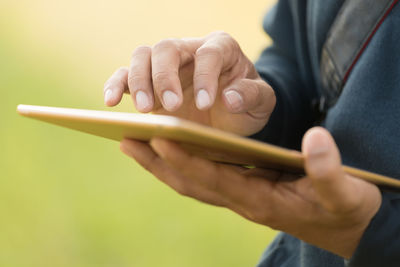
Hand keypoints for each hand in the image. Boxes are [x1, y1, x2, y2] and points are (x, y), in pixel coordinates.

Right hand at [103, 31, 274, 135]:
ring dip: (138, 81)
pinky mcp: (148, 83)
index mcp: (221, 48)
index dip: (206, 77)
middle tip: (171, 106)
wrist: (231, 115)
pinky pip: (124, 75)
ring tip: (145, 111)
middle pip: (166, 48)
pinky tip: (110, 103)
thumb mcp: (262, 103)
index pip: (208, 53)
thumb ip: (252, 97)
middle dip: (165, 76)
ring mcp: (166, 66)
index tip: (205, 104)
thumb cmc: (247, 104)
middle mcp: (190, 51)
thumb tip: (229, 98)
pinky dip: (115, 85)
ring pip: (142, 56)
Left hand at [120, 127, 381, 258]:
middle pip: (190, 182)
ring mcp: (240, 197)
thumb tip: (316, 137)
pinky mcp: (243, 191)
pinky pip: (203, 177)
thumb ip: (330, 170)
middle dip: (157, 163)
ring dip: (163, 163)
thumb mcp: (346, 192)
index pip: (215, 178)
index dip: (187, 159)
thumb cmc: (346, 209)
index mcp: (261, 201)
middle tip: (125, 140)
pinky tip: (170, 148)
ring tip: (135, 142)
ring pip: (192, 181)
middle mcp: (243, 201)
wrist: (346, 227)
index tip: (159, 137)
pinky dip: (182, 163)